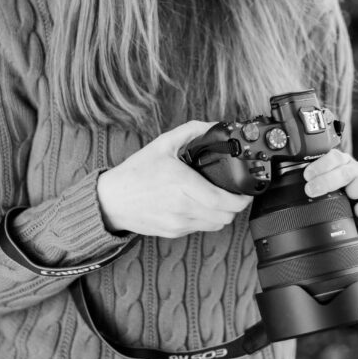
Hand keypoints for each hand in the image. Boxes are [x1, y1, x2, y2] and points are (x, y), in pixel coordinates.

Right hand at [97, 120, 252, 238]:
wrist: (111, 201)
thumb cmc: (136, 172)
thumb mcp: (163, 143)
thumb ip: (192, 131)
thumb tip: (217, 127)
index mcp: (180, 183)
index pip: (222, 200)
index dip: (240, 199)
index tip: (246, 191)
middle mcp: (181, 206)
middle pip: (224, 216)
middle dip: (235, 206)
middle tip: (235, 193)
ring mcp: (178, 223)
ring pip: (216, 225)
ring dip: (223, 213)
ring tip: (218, 199)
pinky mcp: (174, 232)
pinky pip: (201, 228)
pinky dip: (206, 218)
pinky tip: (199, 205)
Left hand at [302, 149, 357, 229]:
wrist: (352, 213)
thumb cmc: (332, 196)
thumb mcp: (319, 186)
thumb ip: (306, 182)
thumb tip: (275, 187)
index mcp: (342, 164)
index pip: (334, 156)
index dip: (321, 164)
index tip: (307, 175)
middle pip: (348, 169)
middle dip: (328, 179)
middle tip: (311, 190)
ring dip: (354, 189)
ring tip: (344, 197)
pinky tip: (356, 212)